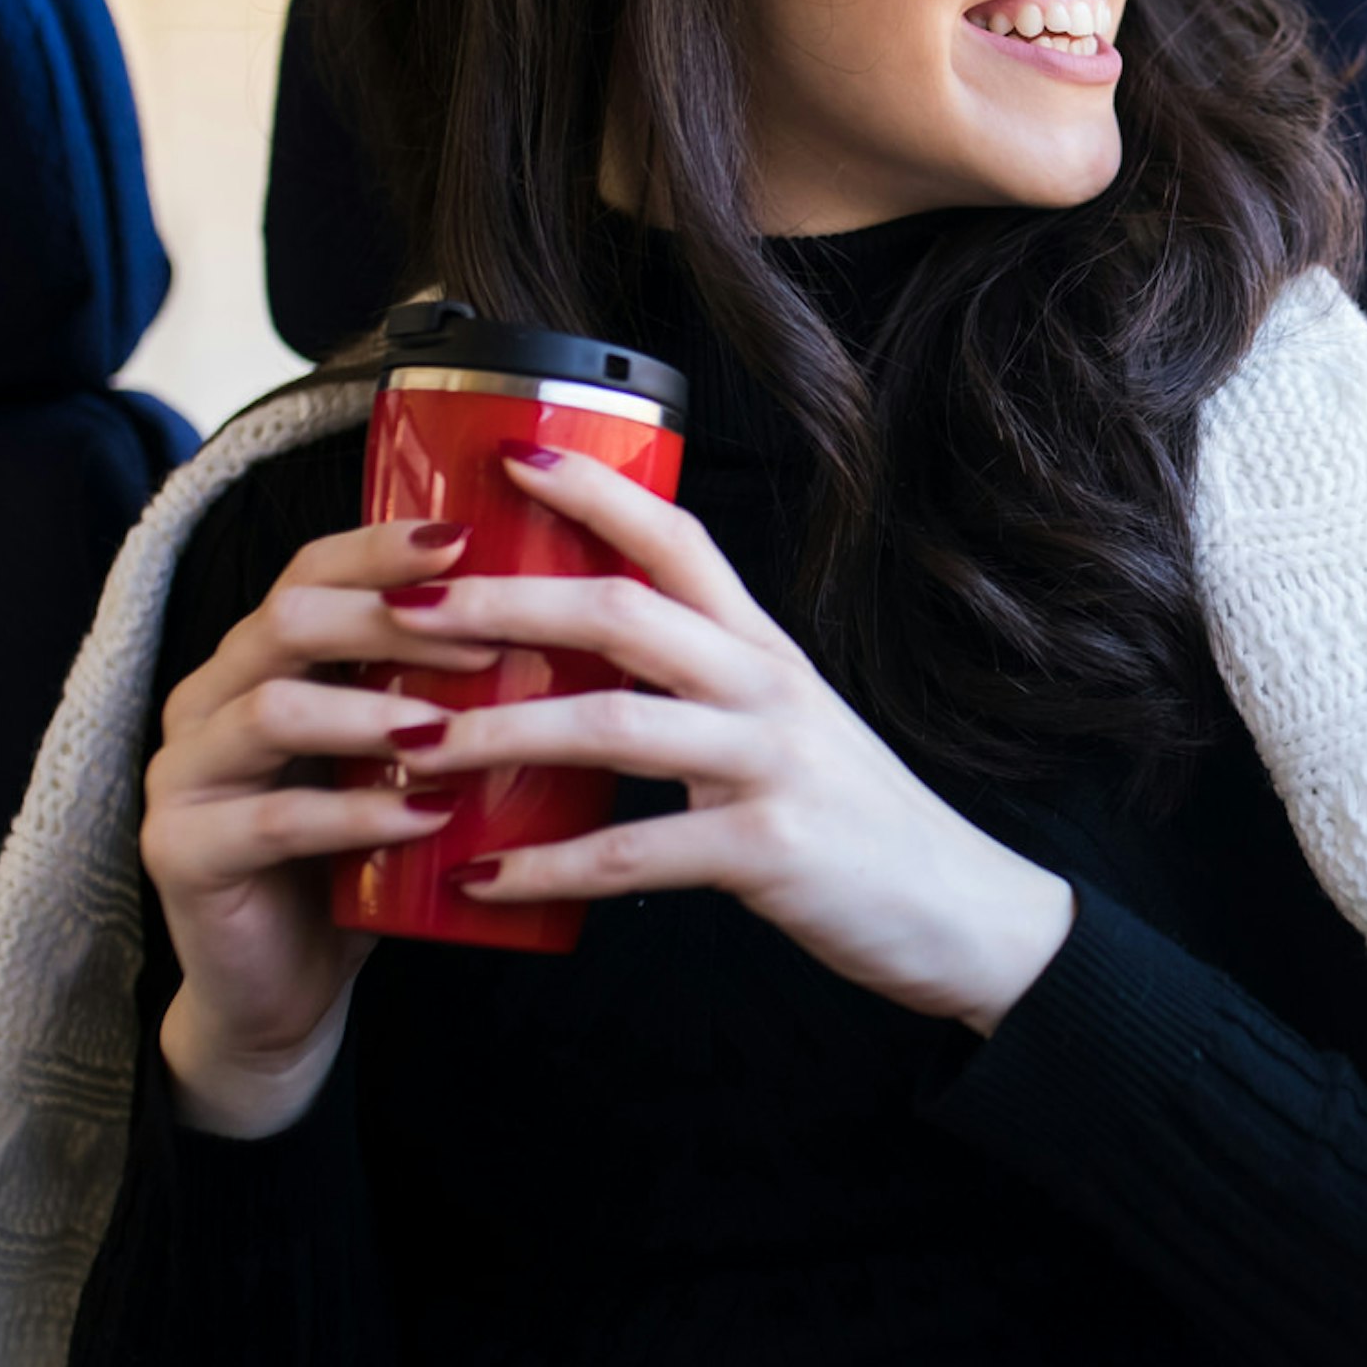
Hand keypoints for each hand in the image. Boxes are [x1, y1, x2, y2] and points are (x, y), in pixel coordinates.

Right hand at [139, 517, 489, 1134]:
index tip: (475, 540)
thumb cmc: (364, 859)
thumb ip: (447, 693)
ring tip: (454, 726)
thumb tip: (576, 622)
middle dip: (391, 618)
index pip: (311, 571)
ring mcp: (181, 775)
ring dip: (372, 712)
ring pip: (269, 710)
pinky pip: (271, 821)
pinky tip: (425, 816)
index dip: (386, 551)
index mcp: (257, 660)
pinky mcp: (180, 853)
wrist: (287, 987)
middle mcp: (207, 699)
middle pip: (286, 620)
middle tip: (488, 637)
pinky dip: (354, 815)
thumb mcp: (406, 761)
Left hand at [379, 443, 1074, 1031]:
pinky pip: (635, 851)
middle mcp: (766, 687)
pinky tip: (481, 874)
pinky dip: (548, 866)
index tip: (508, 456)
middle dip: (505, 600)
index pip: (678, 537)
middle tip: (406, 607)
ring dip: (501, 729)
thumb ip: (699, 682)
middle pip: (624, 610)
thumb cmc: (852, 817)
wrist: (959, 910)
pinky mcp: (769, 850)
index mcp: (763, 647)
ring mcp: (770, 764)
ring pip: (615, 722)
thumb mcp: (784, 721)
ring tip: (414, 742)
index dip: (596, 489)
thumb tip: (579, 654)